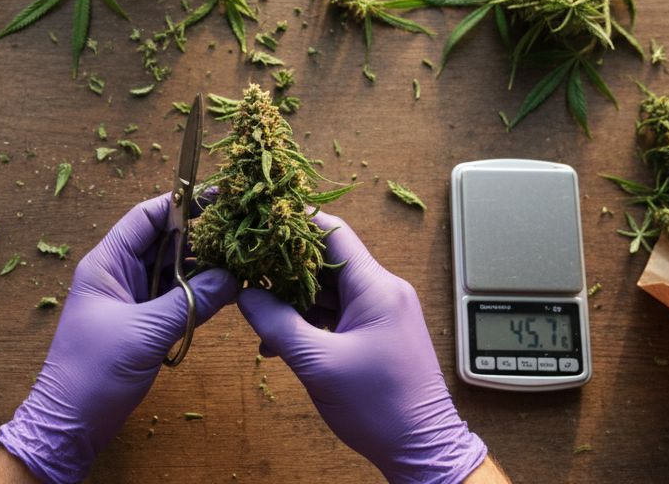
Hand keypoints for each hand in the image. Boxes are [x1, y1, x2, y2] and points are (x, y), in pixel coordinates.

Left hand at [0, 193, 237, 483]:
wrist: (69, 423)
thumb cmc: (93, 373)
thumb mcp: (145, 332)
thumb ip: (190, 302)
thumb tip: (232, 277)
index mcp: (107, 263)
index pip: (146, 216)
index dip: (182, 203)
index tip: (220, 197)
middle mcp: (119, 274)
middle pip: (164, 240)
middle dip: (201, 235)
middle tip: (242, 231)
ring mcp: (130, 298)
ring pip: (172, 269)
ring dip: (203, 266)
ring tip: (242, 258)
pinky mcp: (141, 323)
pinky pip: (174, 296)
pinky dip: (198, 292)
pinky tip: (227, 290)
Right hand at [237, 212, 485, 483]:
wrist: (422, 448)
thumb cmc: (380, 407)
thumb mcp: (318, 364)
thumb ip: (278, 324)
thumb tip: (246, 295)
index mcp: (376, 287)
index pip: (333, 231)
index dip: (295, 220)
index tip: (260, 219)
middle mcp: (383, 291)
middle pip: (326, 258)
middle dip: (285, 265)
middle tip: (247, 268)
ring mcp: (381, 312)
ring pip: (328, 288)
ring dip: (294, 299)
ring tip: (259, 312)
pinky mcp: (377, 332)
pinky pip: (337, 312)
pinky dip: (308, 320)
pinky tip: (281, 338)